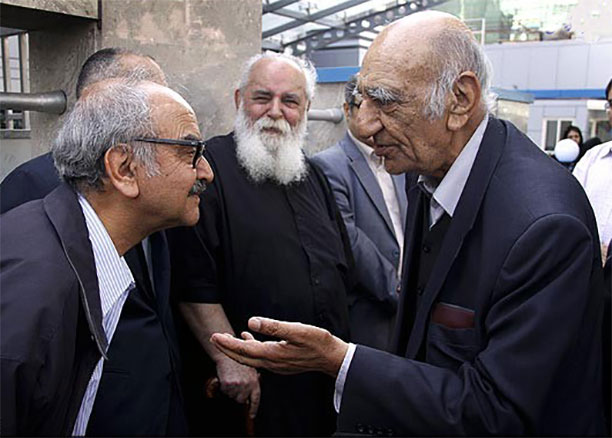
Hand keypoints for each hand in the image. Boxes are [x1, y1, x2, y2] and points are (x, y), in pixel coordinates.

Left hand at [210, 317, 348, 376]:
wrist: (332, 357)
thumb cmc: (318, 342)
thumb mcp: (297, 330)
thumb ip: (274, 327)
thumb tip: (251, 322)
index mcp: (273, 354)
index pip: (244, 350)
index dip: (228, 343)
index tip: (214, 336)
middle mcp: (272, 363)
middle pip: (243, 357)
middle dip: (227, 348)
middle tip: (214, 338)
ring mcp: (276, 365)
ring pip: (250, 359)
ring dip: (237, 349)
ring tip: (226, 339)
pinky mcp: (281, 363)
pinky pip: (259, 358)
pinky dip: (250, 350)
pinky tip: (250, 339)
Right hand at [215, 357, 260, 417]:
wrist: (228, 352)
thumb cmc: (239, 361)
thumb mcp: (251, 370)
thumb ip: (252, 382)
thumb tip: (249, 397)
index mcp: (254, 381)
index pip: (255, 399)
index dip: (253, 408)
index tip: (251, 415)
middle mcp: (247, 385)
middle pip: (241, 400)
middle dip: (237, 395)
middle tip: (236, 384)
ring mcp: (237, 385)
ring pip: (231, 395)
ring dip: (230, 390)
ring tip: (231, 377)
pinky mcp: (228, 384)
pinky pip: (224, 391)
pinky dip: (223, 386)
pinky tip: (226, 376)